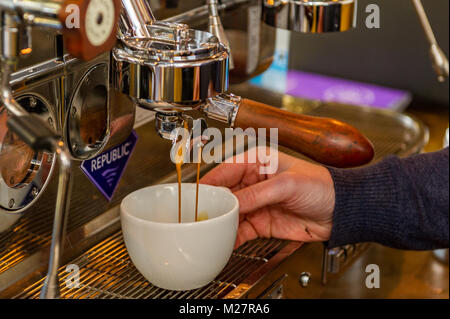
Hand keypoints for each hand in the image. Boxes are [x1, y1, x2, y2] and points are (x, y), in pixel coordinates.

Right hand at [200, 148, 335, 247]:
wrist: (339, 211)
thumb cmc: (321, 186)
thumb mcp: (286, 185)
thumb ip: (257, 194)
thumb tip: (233, 202)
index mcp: (257, 162)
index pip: (225, 170)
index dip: (210, 182)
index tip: (197, 194)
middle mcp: (253, 182)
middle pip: (224, 194)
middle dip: (213, 205)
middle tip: (201, 216)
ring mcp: (257, 203)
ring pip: (231, 213)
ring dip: (221, 222)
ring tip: (209, 229)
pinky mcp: (262, 222)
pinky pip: (241, 230)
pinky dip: (232, 236)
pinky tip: (225, 240)